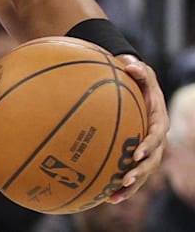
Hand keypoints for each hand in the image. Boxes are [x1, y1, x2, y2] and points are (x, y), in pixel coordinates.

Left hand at [108, 55, 166, 203]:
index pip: (156, 136)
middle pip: (152, 161)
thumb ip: (138, 69)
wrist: (135, 87)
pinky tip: (105, 198)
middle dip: (140, 172)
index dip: (149, 145)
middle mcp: (156, 140)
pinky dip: (120, 186)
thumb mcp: (140, 70)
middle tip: (125, 179)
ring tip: (114, 197)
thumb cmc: (136, 78)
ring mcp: (147, 150)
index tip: (137, 152)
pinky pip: (130, 173)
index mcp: (158, 122)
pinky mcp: (136, 156)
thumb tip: (130, 66)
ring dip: (130, 187)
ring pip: (142, 173)